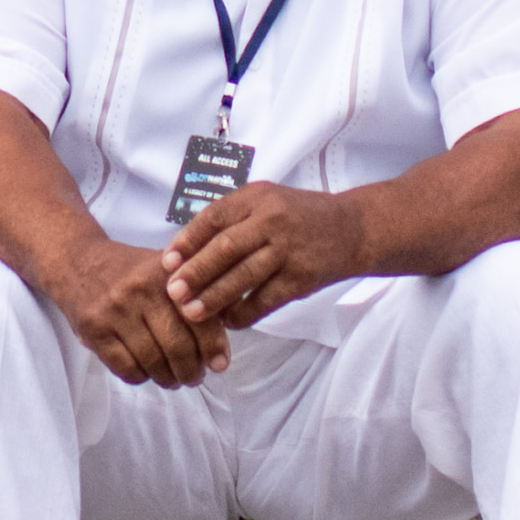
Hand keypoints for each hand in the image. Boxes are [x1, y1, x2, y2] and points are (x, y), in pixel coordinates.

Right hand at [40, 235, 217, 387]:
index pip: (198, 317)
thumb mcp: (166, 268)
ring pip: (152, 362)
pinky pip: (125, 368)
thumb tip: (231, 327)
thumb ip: (198, 292)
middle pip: (176, 346)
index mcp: (165, 272)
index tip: (220, 364)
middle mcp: (140, 289)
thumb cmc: (132, 271)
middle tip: (195, 377)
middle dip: (191, 370)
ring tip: (173, 380)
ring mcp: (114, 310)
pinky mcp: (93, 329)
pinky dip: (141, 378)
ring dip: (168, 379)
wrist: (77, 261)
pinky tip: (146, 372)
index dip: (213, 346)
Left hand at [163, 178, 365, 332]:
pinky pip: (266, 300)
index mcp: (257, 198)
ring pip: (243, 277)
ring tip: (191, 313)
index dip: (187, 241)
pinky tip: (228, 321)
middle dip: (195, 272)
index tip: (166, 262)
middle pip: (225, 248)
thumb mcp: (266, 201)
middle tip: (172, 292)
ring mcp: (289, 249)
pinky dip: (244, 313)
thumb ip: (231, 219)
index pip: (213, 218)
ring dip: (214, 298)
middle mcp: (272, 220)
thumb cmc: (298, 217)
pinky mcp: (302, 277)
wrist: (353, 229)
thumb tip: (185, 250)